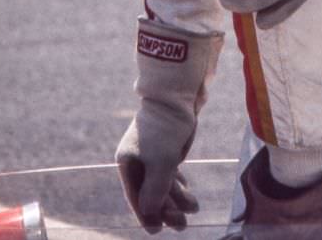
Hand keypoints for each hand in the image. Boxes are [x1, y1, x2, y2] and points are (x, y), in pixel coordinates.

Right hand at [116, 111, 197, 233]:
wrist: (177, 95)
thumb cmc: (165, 129)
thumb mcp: (161, 163)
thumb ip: (155, 191)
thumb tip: (150, 215)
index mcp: (127, 162)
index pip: (136, 196)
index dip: (147, 216)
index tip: (157, 231)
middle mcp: (137, 159)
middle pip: (150, 191)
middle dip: (166, 209)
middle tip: (183, 225)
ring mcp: (152, 153)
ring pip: (163, 181)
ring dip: (177, 197)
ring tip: (194, 208)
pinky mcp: (166, 145)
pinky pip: (169, 170)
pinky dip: (178, 182)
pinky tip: (186, 189)